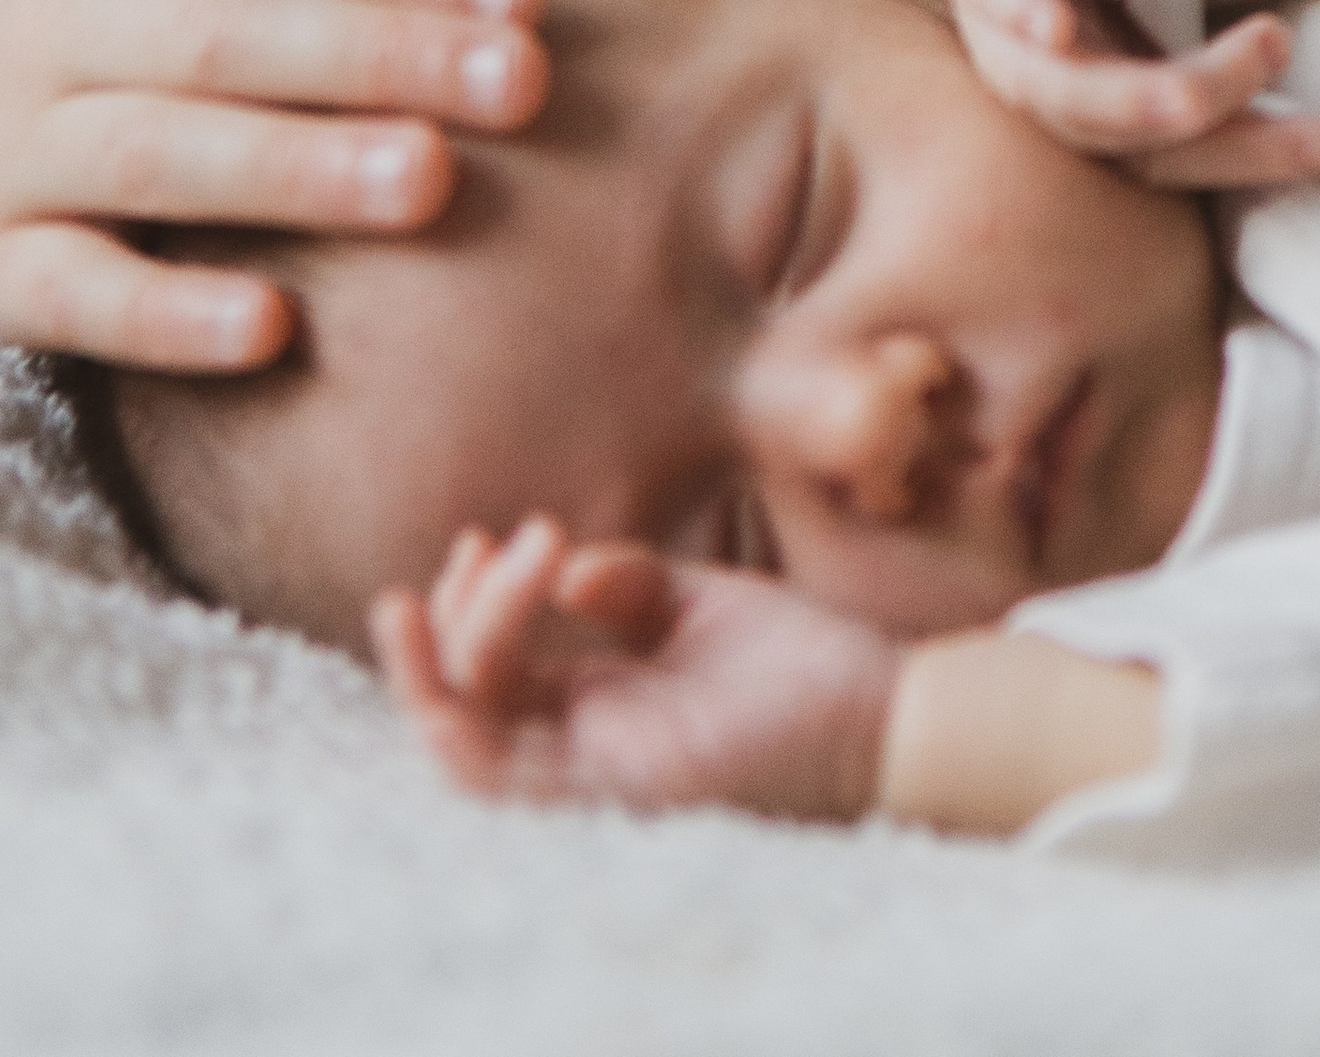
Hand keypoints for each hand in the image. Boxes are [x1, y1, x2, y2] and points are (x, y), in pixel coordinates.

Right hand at [0, 0, 544, 369]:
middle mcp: (54, 12)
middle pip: (225, 33)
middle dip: (380, 56)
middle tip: (524, 85)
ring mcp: (11, 141)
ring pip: (156, 155)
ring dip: (296, 171)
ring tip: (431, 185)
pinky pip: (70, 292)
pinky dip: (165, 316)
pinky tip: (273, 330)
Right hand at [375, 518, 899, 818]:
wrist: (879, 708)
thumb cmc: (800, 664)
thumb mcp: (699, 600)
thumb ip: (628, 583)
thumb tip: (562, 570)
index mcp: (599, 700)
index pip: (495, 666)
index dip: (474, 601)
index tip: (493, 534)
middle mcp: (583, 742)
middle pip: (466, 698)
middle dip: (451, 619)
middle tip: (480, 544)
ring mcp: (594, 771)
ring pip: (465, 737)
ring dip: (441, 659)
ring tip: (463, 572)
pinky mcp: (619, 786)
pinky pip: (504, 779)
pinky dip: (461, 725)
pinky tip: (464, 660)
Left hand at [931, 0, 1319, 190]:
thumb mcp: (1179, 15)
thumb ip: (1223, 70)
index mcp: (1087, 110)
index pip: (1154, 161)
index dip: (1238, 157)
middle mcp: (1034, 84)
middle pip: (1105, 131)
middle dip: (1202, 109)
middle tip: (1286, 66)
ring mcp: (993, 23)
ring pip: (1054, 83)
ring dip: (1138, 86)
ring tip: (1251, 43)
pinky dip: (1017, 9)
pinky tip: (1057, 29)